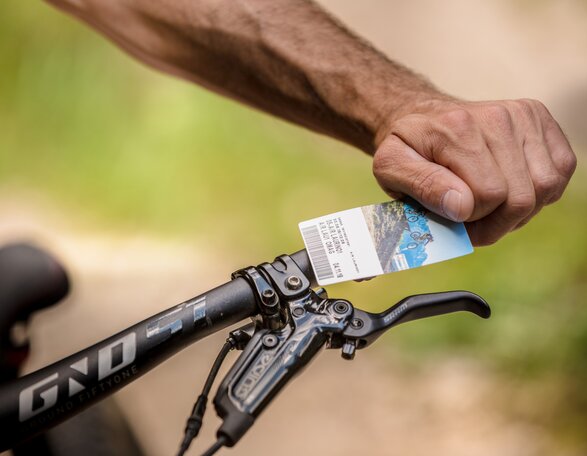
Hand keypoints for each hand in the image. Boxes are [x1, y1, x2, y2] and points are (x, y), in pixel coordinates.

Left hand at [372, 98, 576, 245]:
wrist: (422, 117)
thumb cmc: (406, 149)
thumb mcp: (390, 168)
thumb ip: (422, 187)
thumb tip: (462, 207)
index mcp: (457, 128)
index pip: (488, 196)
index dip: (471, 221)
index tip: (452, 220)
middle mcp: (496, 116)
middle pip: (522, 197)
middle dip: (496, 224)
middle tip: (472, 224)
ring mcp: (523, 114)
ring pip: (546, 188)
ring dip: (518, 212)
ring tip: (490, 207)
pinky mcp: (540, 118)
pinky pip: (561, 170)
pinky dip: (540, 192)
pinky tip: (511, 190)